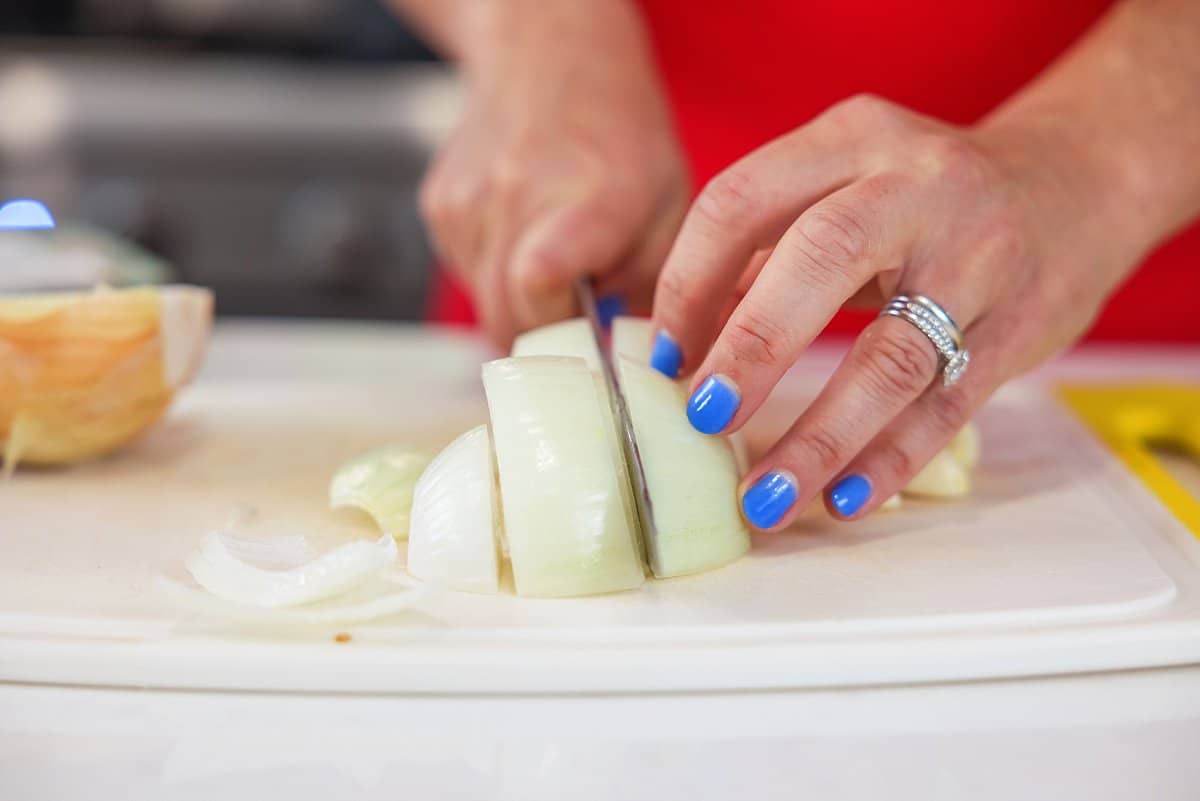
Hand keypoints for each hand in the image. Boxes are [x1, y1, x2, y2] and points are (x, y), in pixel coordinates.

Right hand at [419, 1, 687, 345]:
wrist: (550, 52)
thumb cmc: (620, 133)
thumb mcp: (667, 208)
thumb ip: (648, 289)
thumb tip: (622, 361)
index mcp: (585, 202)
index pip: (540, 285)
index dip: (558, 331)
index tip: (584, 339)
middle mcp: (514, 199)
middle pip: (509, 321)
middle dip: (546, 337)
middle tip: (578, 318)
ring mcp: (466, 204)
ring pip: (485, 304)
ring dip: (521, 302)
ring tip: (553, 253)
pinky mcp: (438, 206)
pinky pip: (466, 273)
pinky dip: (495, 271)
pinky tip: (522, 228)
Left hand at [650, 94, 1141, 529]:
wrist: (1077, 184)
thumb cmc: (925, 199)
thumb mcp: (846, 185)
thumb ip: (766, 249)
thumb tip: (678, 341)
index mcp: (852, 138)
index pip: (742, 201)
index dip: (689, 283)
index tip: (665, 358)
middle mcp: (916, 186)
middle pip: (819, 258)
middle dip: (751, 347)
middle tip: (702, 418)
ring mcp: (979, 255)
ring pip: (891, 354)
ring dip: (820, 436)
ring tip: (765, 499)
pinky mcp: (1022, 324)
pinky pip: (946, 403)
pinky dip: (890, 458)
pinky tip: (844, 499)